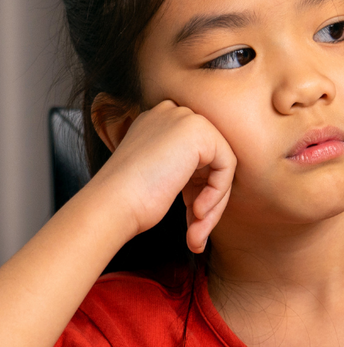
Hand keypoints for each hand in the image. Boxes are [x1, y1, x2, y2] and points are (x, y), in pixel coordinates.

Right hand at [91, 100, 236, 253]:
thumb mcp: (159, 174)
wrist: (113, 202)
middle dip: (207, 198)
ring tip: (196, 233)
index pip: (194, 155)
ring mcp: (185, 118)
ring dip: (213, 204)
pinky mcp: (200, 131)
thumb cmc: (128, 200)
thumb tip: (213, 182)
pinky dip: (217, 194)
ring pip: (221, 165)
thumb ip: (184, 168)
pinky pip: (227, 166)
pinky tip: (197, 212)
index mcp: (157, 122)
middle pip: (210, 159)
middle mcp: (171, 113)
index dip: (195, 189)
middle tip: (195, 231)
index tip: (189, 216)